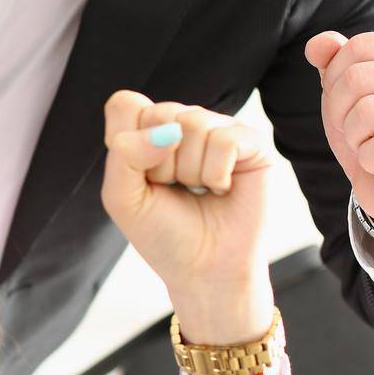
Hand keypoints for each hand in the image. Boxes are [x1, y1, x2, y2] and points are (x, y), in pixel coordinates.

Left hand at [100, 92, 275, 341]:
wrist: (204, 269)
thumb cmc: (163, 233)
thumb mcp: (122, 198)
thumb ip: (124, 156)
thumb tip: (167, 130)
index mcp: (147, 131)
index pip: (126, 104)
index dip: (127, 143)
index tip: (140, 176)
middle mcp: (182, 124)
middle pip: (160, 113)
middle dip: (159, 163)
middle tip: (172, 188)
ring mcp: (218, 130)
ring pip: (192, 124)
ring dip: (189, 170)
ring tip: (198, 190)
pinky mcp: (251, 143)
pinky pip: (225, 139)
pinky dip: (217, 173)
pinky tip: (221, 189)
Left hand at [305, 31, 373, 235]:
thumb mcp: (346, 92)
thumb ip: (334, 62)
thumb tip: (318, 43)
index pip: (358, 47)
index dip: (335, 77)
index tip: (348, 103)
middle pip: (357, 78)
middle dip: (340, 111)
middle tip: (358, 130)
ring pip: (366, 112)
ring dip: (355, 137)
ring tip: (372, 145)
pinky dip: (369, 160)